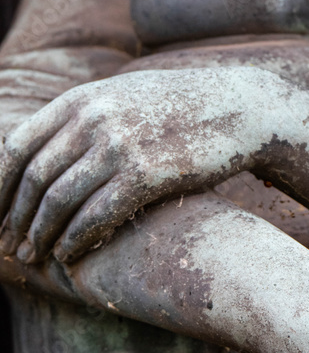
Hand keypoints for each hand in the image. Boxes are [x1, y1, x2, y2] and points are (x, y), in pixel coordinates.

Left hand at [0, 66, 276, 263]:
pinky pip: (96, 215)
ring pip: (59, 200)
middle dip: (16, 218)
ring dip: (40, 235)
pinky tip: (67, 256)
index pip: (17, 146)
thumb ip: (83, 116)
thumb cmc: (182, 106)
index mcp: (81, 99)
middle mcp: (94, 118)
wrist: (241, 107)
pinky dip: (75, 241)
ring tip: (32, 257)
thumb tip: (45, 144)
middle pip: (35, 178)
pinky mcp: (147, 173)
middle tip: (8, 246)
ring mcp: (120, 145)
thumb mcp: (125, 95)